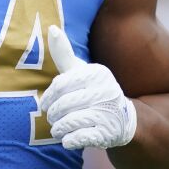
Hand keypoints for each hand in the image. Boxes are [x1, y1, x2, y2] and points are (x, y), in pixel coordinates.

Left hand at [39, 25, 136, 149]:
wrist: (123, 118)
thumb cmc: (93, 90)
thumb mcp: (81, 71)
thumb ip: (64, 53)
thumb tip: (52, 28)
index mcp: (96, 73)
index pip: (61, 84)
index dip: (48, 96)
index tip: (45, 104)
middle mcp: (105, 90)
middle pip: (64, 104)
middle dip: (53, 114)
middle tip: (52, 119)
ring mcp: (108, 112)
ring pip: (70, 121)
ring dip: (59, 128)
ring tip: (57, 129)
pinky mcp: (108, 133)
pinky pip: (80, 137)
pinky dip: (69, 140)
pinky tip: (68, 140)